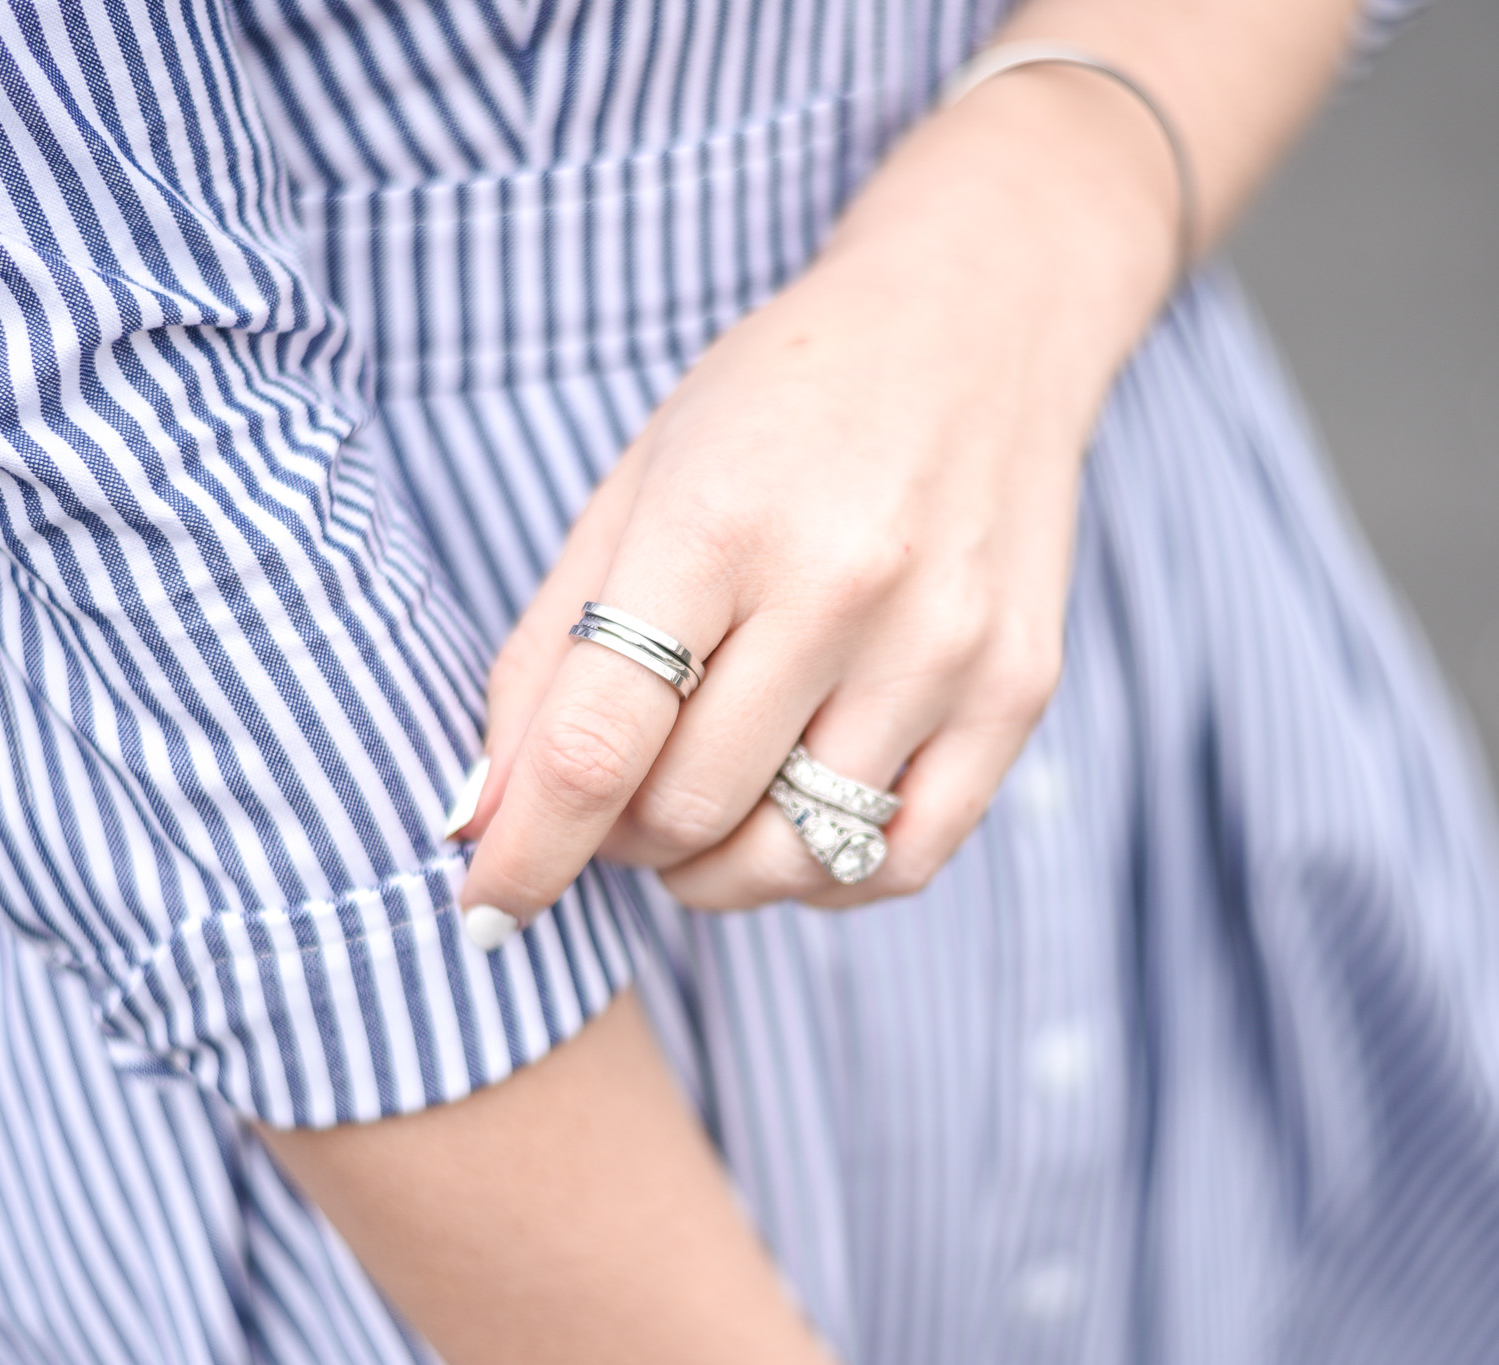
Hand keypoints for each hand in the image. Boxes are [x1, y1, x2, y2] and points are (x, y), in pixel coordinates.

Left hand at [455, 52, 1177, 936]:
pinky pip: (900, 861)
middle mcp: (843, 589)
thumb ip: (548, 654)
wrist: (977, 324)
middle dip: (621, 836)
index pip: (597, 745)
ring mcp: (944, 647)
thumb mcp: (636, 489)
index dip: (526, 850)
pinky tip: (793, 817)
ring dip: (714, 868)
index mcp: (717, 522)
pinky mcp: (1015, 690)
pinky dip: (822, 874)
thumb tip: (483, 818)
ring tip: (703, 802)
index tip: (485, 908)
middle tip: (621, 791)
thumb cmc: (780, 407)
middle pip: (688, 813)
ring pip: (791, 858)